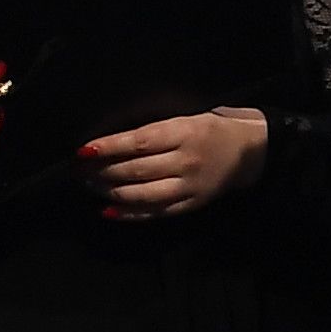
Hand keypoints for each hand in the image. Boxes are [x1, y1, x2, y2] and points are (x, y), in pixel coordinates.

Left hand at [78, 107, 268, 220]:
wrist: (252, 150)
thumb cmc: (208, 128)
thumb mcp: (184, 118)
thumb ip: (152, 129)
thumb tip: (109, 140)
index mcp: (183, 133)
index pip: (138, 142)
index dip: (108, 147)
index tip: (83, 150)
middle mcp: (186, 162)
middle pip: (136, 170)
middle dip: (102, 172)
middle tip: (78, 170)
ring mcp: (189, 186)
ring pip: (143, 194)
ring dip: (110, 192)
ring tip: (89, 185)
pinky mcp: (191, 205)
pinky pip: (156, 213)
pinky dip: (130, 213)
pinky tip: (108, 210)